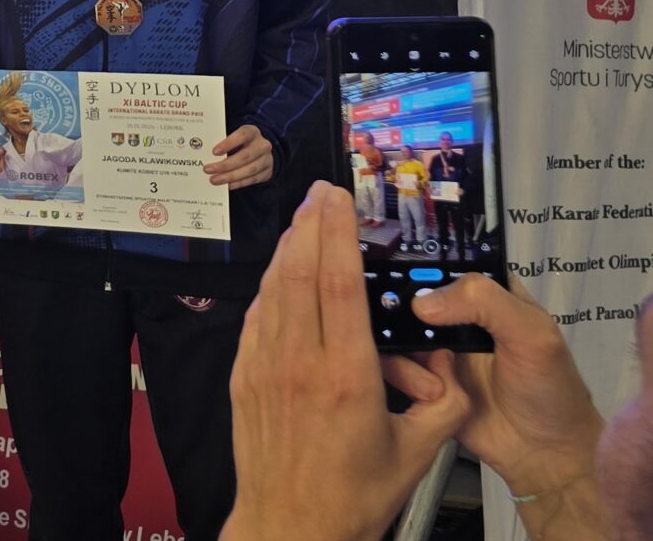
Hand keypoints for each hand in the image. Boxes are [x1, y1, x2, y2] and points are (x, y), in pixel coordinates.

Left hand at [207, 124, 275, 188]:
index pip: (242, 135)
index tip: (214, 152)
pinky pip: (253, 179)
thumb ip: (223, 142)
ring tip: (215, 180)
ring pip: (249, 169)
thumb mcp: (233, 137)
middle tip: (208, 170)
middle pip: (245, 156)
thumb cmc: (240, 142)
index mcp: (252, 132)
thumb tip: (205, 153)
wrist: (260, 150)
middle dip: (225, 165)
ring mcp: (267, 159)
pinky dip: (239, 183)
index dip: (228, 143)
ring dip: (230, 176)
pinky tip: (227, 185)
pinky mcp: (267, 172)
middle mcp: (262, 145)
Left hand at [219, 182, 467, 540]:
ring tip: (304, 220)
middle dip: (310, 225)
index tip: (339, 199)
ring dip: (288, 249)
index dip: (338, 233)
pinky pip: (257, 318)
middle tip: (321, 192)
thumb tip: (454, 369)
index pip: (338, 285)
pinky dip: (270, 288)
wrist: (291, 526)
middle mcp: (299, 364)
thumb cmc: (353, 497)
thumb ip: (445, 406)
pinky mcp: (244, 379)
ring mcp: (264, 368)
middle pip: (299, 273)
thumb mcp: (419, 453)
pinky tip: (282, 275)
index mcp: (346, 377)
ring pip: (273, 291)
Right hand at [394, 276, 605, 508]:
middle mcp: (454, 315)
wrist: (541, 455)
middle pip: (405, 292)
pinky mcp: (418, 379)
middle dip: (389, 303)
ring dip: (398, 349)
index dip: (412, 255)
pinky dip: (398, 374)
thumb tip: (421, 303)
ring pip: (391, 328)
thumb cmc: (549, 389)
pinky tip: (423, 391)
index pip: (442, 259)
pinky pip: (391, 364)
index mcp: (485, 292)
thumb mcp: (532, 334)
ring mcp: (432, 348)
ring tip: (429, 378)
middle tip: (382, 315)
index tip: (381, 259)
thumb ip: (485, 303)